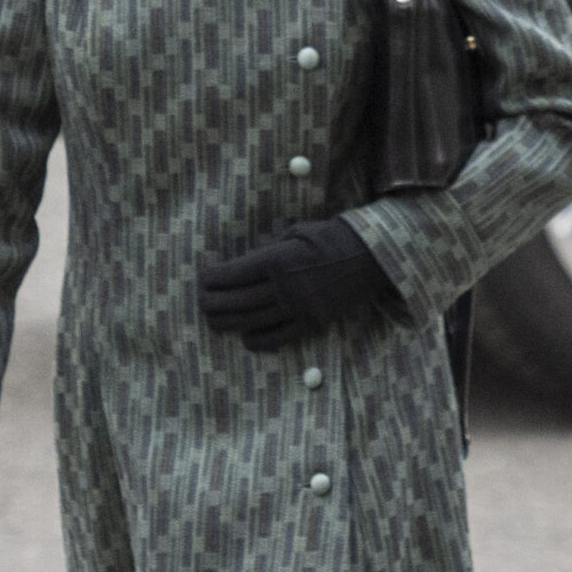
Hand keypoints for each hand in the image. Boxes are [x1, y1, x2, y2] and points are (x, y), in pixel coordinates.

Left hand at [198, 219, 398, 351]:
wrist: (371, 256)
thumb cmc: (329, 238)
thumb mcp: (295, 232)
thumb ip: (268, 248)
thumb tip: (241, 261)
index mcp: (279, 259)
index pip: (235, 274)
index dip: (213, 278)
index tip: (202, 278)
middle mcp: (287, 286)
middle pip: (239, 302)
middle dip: (213, 303)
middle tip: (200, 302)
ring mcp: (300, 308)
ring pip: (254, 322)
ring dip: (229, 323)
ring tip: (213, 320)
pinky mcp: (312, 323)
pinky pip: (279, 337)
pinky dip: (258, 339)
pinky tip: (245, 336)